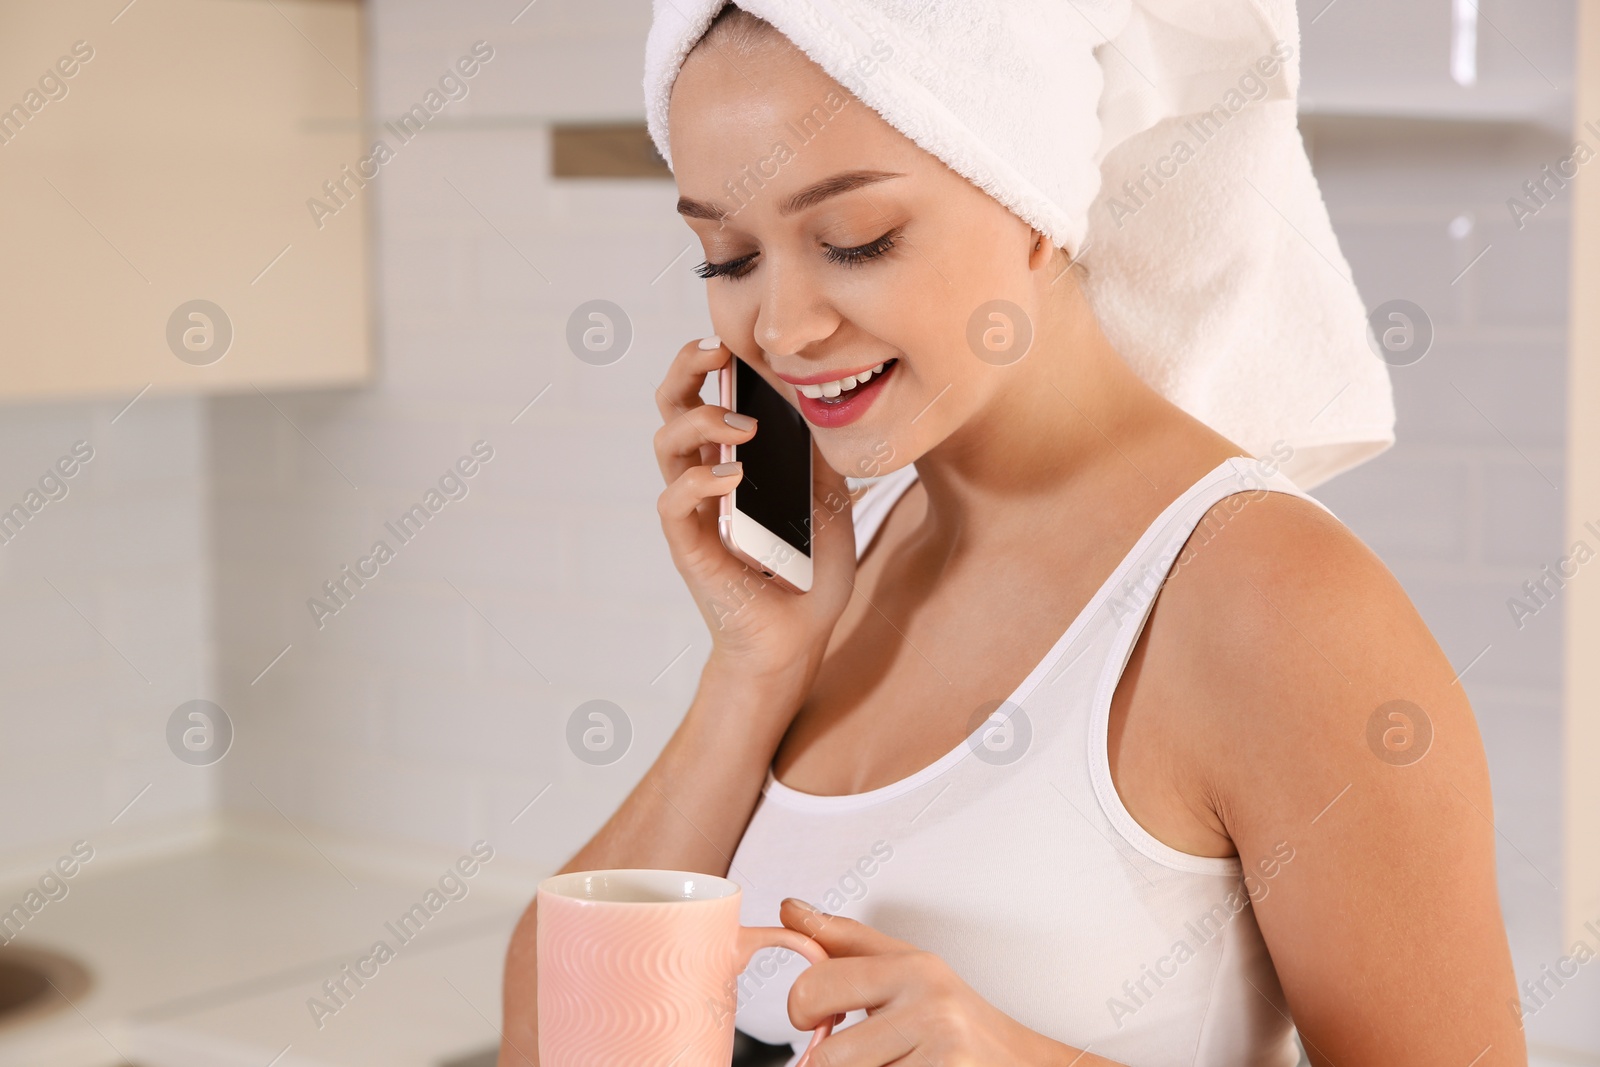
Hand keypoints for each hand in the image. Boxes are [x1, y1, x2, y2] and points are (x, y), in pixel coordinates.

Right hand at [652, 336, 857, 691]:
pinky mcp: (690, 546)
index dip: (709, 360)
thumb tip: (829, 406)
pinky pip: (674, 501)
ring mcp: (694, 510)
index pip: (705, 395)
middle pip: (671, 405)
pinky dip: (699, 479)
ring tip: (746, 426)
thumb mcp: (831, 504)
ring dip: (702, 419)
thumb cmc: (808, 577)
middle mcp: (704, 478)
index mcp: (730, 460)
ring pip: (666, 442)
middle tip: (717, 351)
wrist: (796, 641)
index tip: (736, 336)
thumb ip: (823, 458)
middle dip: (687, 368)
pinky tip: (732, 475)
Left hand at [778, 899, 1089, 1066]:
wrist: (1022, 1063)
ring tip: (895, 1062)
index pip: (815, 987)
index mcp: (913, 969)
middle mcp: (930, 1008)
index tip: (813, 1019)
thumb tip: (789, 910)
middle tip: (862, 1054)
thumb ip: (843, 941)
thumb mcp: (905, 967)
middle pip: (827, 1057)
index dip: (800, 1011)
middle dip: (833, 1064)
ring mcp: (942, 1054)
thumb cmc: (956, 1017)